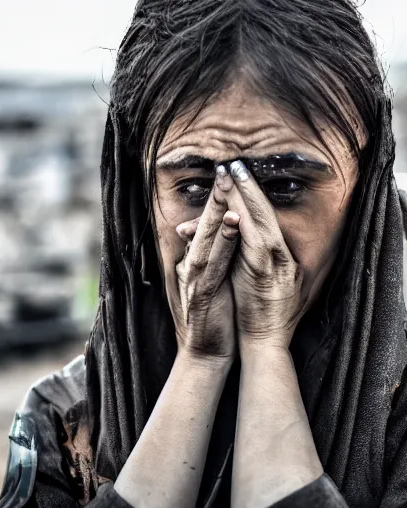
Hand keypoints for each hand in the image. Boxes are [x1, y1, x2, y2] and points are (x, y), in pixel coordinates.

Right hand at [165, 174, 240, 363]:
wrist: (206, 350)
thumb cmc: (214, 314)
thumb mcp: (209, 281)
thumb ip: (209, 258)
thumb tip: (207, 237)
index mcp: (195, 260)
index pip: (204, 224)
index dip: (215, 200)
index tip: (227, 174)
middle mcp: (191, 264)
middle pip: (202, 224)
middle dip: (215, 196)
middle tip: (226, 167)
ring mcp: (194, 278)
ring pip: (205, 238)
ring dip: (216, 211)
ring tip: (228, 186)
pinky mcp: (203, 293)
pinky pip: (213, 263)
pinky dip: (222, 242)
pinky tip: (233, 223)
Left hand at [228, 161, 305, 349]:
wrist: (265, 340)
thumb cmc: (258, 309)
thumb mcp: (256, 277)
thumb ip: (248, 256)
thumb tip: (233, 234)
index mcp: (276, 253)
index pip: (263, 215)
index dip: (251, 193)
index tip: (235, 173)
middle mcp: (279, 253)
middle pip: (263, 211)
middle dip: (247, 186)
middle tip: (232, 163)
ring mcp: (276, 262)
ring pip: (261, 221)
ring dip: (247, 196)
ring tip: (232, 174)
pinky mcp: (266, 274)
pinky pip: (257, 243)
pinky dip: (246, 224)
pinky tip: (235, 208)